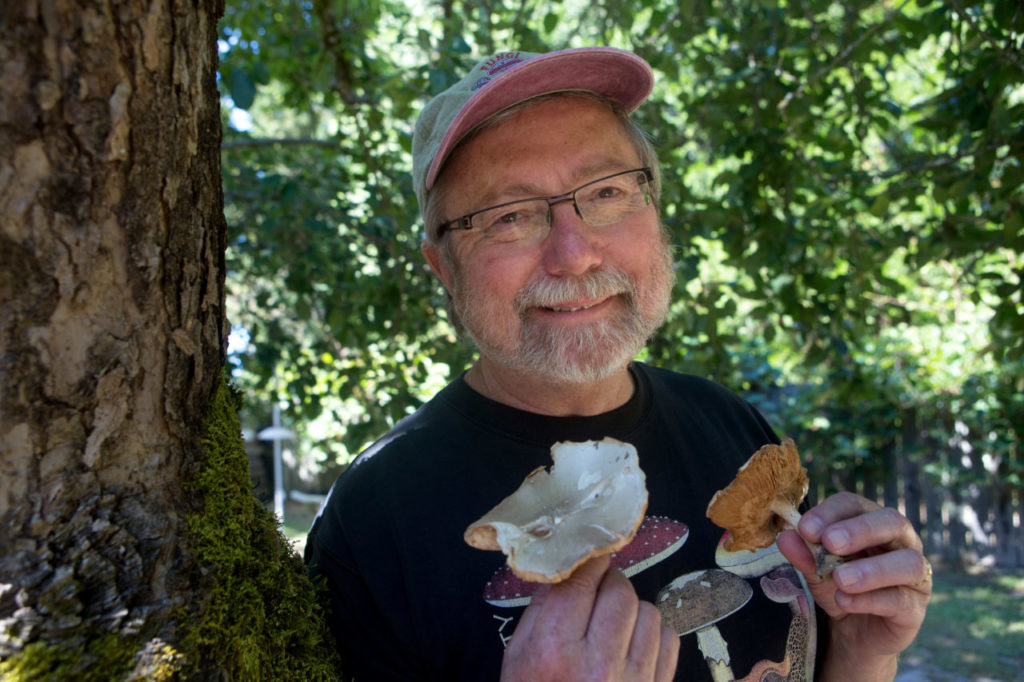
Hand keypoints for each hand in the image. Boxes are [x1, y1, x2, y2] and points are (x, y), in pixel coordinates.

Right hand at [500, 555, 678, 681]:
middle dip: (609, 584)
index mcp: (554, 652)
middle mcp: (598, 665)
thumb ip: (542, 608)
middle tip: (597, 592)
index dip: (588, 560)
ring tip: (612, 625)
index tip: (589, 555)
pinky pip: (669, 639)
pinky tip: (632, 645)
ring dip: (631, 610)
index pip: (581, 581)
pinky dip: (652, 634)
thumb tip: (567, 565)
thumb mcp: (518, 657)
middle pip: (620, 590)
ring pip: (649, 610)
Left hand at [777, 491, 930, 680]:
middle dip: (861, 530)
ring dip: (871, 569)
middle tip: (831, 542)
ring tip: (841, 579)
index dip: (831, 512)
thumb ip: (804, 553)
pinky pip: (900, 600)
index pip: (855, 504)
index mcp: (872, 522)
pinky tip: (845, 601)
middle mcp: (901, 542)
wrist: (852, 631)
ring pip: (907, 563)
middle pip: (892, 522)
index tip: (805, 528)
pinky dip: (870, 599)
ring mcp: (915, 576)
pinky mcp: (915, 609)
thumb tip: (786, 536)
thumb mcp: (815, 569)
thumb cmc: (838, 587)